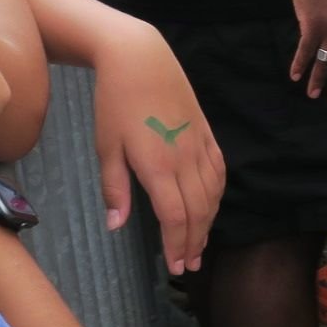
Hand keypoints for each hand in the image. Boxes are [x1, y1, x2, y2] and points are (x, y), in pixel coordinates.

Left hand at [92, 27, 224, 274]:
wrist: (142, 61)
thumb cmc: (116, 103)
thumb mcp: (106, 147)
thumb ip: (115, 188)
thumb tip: (117, 225)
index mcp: (158, 165)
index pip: (175, 216)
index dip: (178, 244)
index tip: (176, 266)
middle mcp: (185, 160)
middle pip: (199, 211)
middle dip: (194, 242)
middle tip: (189, 266)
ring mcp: (200, 146)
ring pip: (213, 195)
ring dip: (208, 223)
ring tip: (199, 245)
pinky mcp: (207, 135)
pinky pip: (219, 173)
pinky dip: (218, 196)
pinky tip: (211, 207)